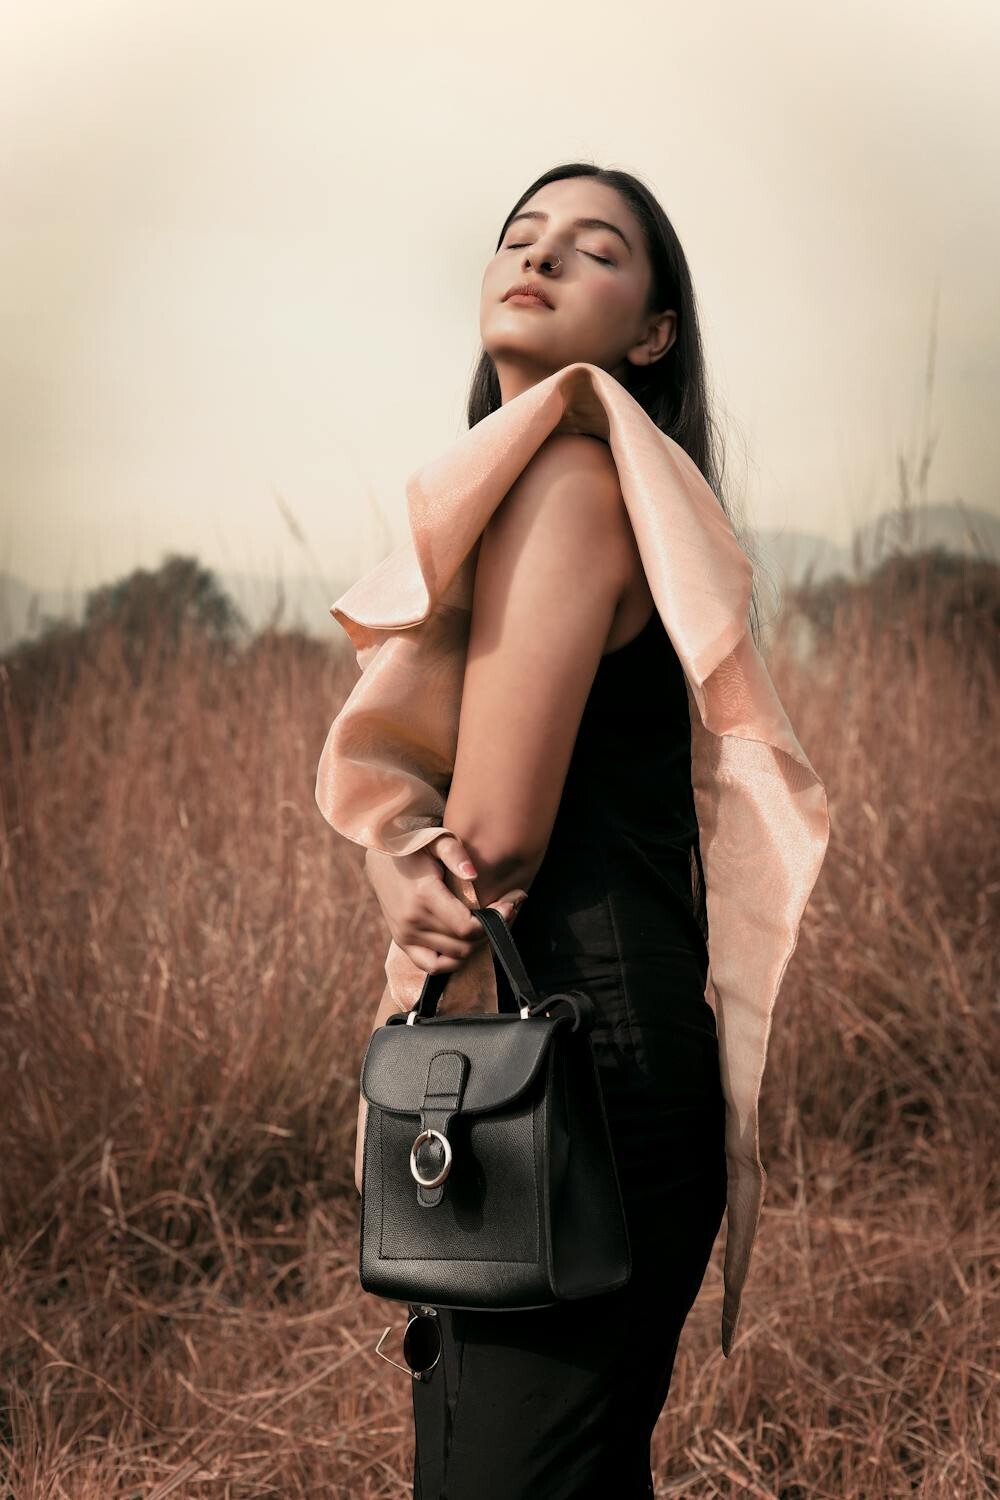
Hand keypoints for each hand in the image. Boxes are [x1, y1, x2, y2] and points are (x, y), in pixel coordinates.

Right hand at [363, 834, 527, 975]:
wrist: (381, 860)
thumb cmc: (414, 846)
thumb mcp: (436, 839)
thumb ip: (455, 853)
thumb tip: (474, 874)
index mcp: (423, 897)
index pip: (467, 927)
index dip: (494, 921)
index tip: (511, 904)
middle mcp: (413, 922)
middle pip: (464, 945)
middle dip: (492, 931)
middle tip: (507, 910)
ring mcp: (406, 936)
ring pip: (454, 957)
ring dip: (477, 945)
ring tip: (489, 924)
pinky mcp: (403, 943)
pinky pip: (433, 966)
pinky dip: (453, 961)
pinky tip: (467, 943)